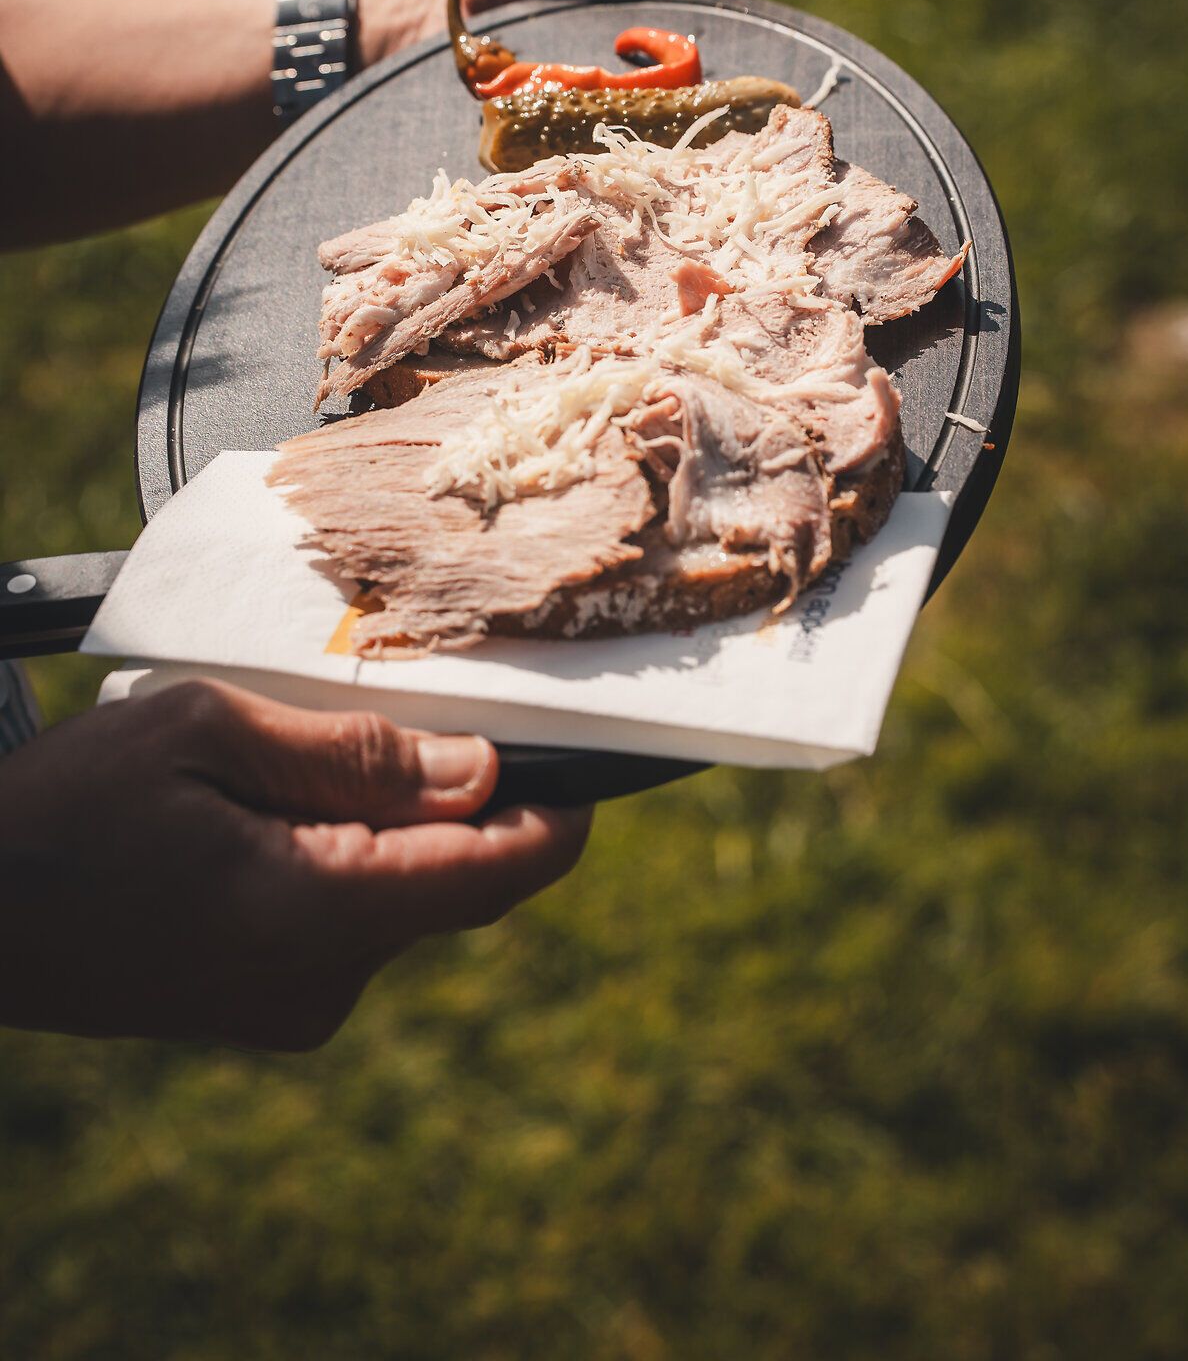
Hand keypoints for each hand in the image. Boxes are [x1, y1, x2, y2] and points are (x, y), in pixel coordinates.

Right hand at [0, 679, 588, 1048]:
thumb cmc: (62, 811)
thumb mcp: (204, 732)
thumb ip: (355, 754)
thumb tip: (481, 769)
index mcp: (314, 912)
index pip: (497, 872)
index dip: (564, 810)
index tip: (599, 754)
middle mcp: (320, 981)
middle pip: (461, 882)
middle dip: (467, 796)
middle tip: (434, 708)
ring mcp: (294, 1005)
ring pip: (406, 896)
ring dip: (397, 822)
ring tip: (315, 749)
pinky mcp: (268, 1005)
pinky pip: (353, 919)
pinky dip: (351, 856)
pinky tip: (282, 803)